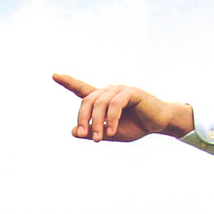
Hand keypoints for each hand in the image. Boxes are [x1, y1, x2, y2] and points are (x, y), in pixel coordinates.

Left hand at [53, 73, 191, 142]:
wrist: (159, 123)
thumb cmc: (136, 126)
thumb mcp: (111, 133)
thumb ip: (94, 132)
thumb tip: (73, 132)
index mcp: (103, 99)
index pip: (82, 89)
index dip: (68, 82)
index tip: (54, 75)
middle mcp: (109, 91)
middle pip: (87, 101)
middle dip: (83, 119)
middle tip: (84, 136)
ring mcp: (119, 90)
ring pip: (99, 103)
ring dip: (97, 122)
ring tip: (98, 138)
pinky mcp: (131, 92)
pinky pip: (115, 105)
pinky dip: (111, 119)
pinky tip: (112, 131)